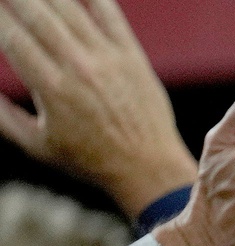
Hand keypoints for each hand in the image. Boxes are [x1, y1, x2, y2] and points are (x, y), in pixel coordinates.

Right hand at [0, 0, 194, 216]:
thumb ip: (4, 116)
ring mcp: (109, 59)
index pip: (13, 38)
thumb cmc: (90, 161)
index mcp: (52, 89)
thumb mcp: (38, 146)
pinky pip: (109, 13)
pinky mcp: (133, 56)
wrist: (149, 169)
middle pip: (37, 14)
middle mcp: (79, 68)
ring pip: (70, 8)